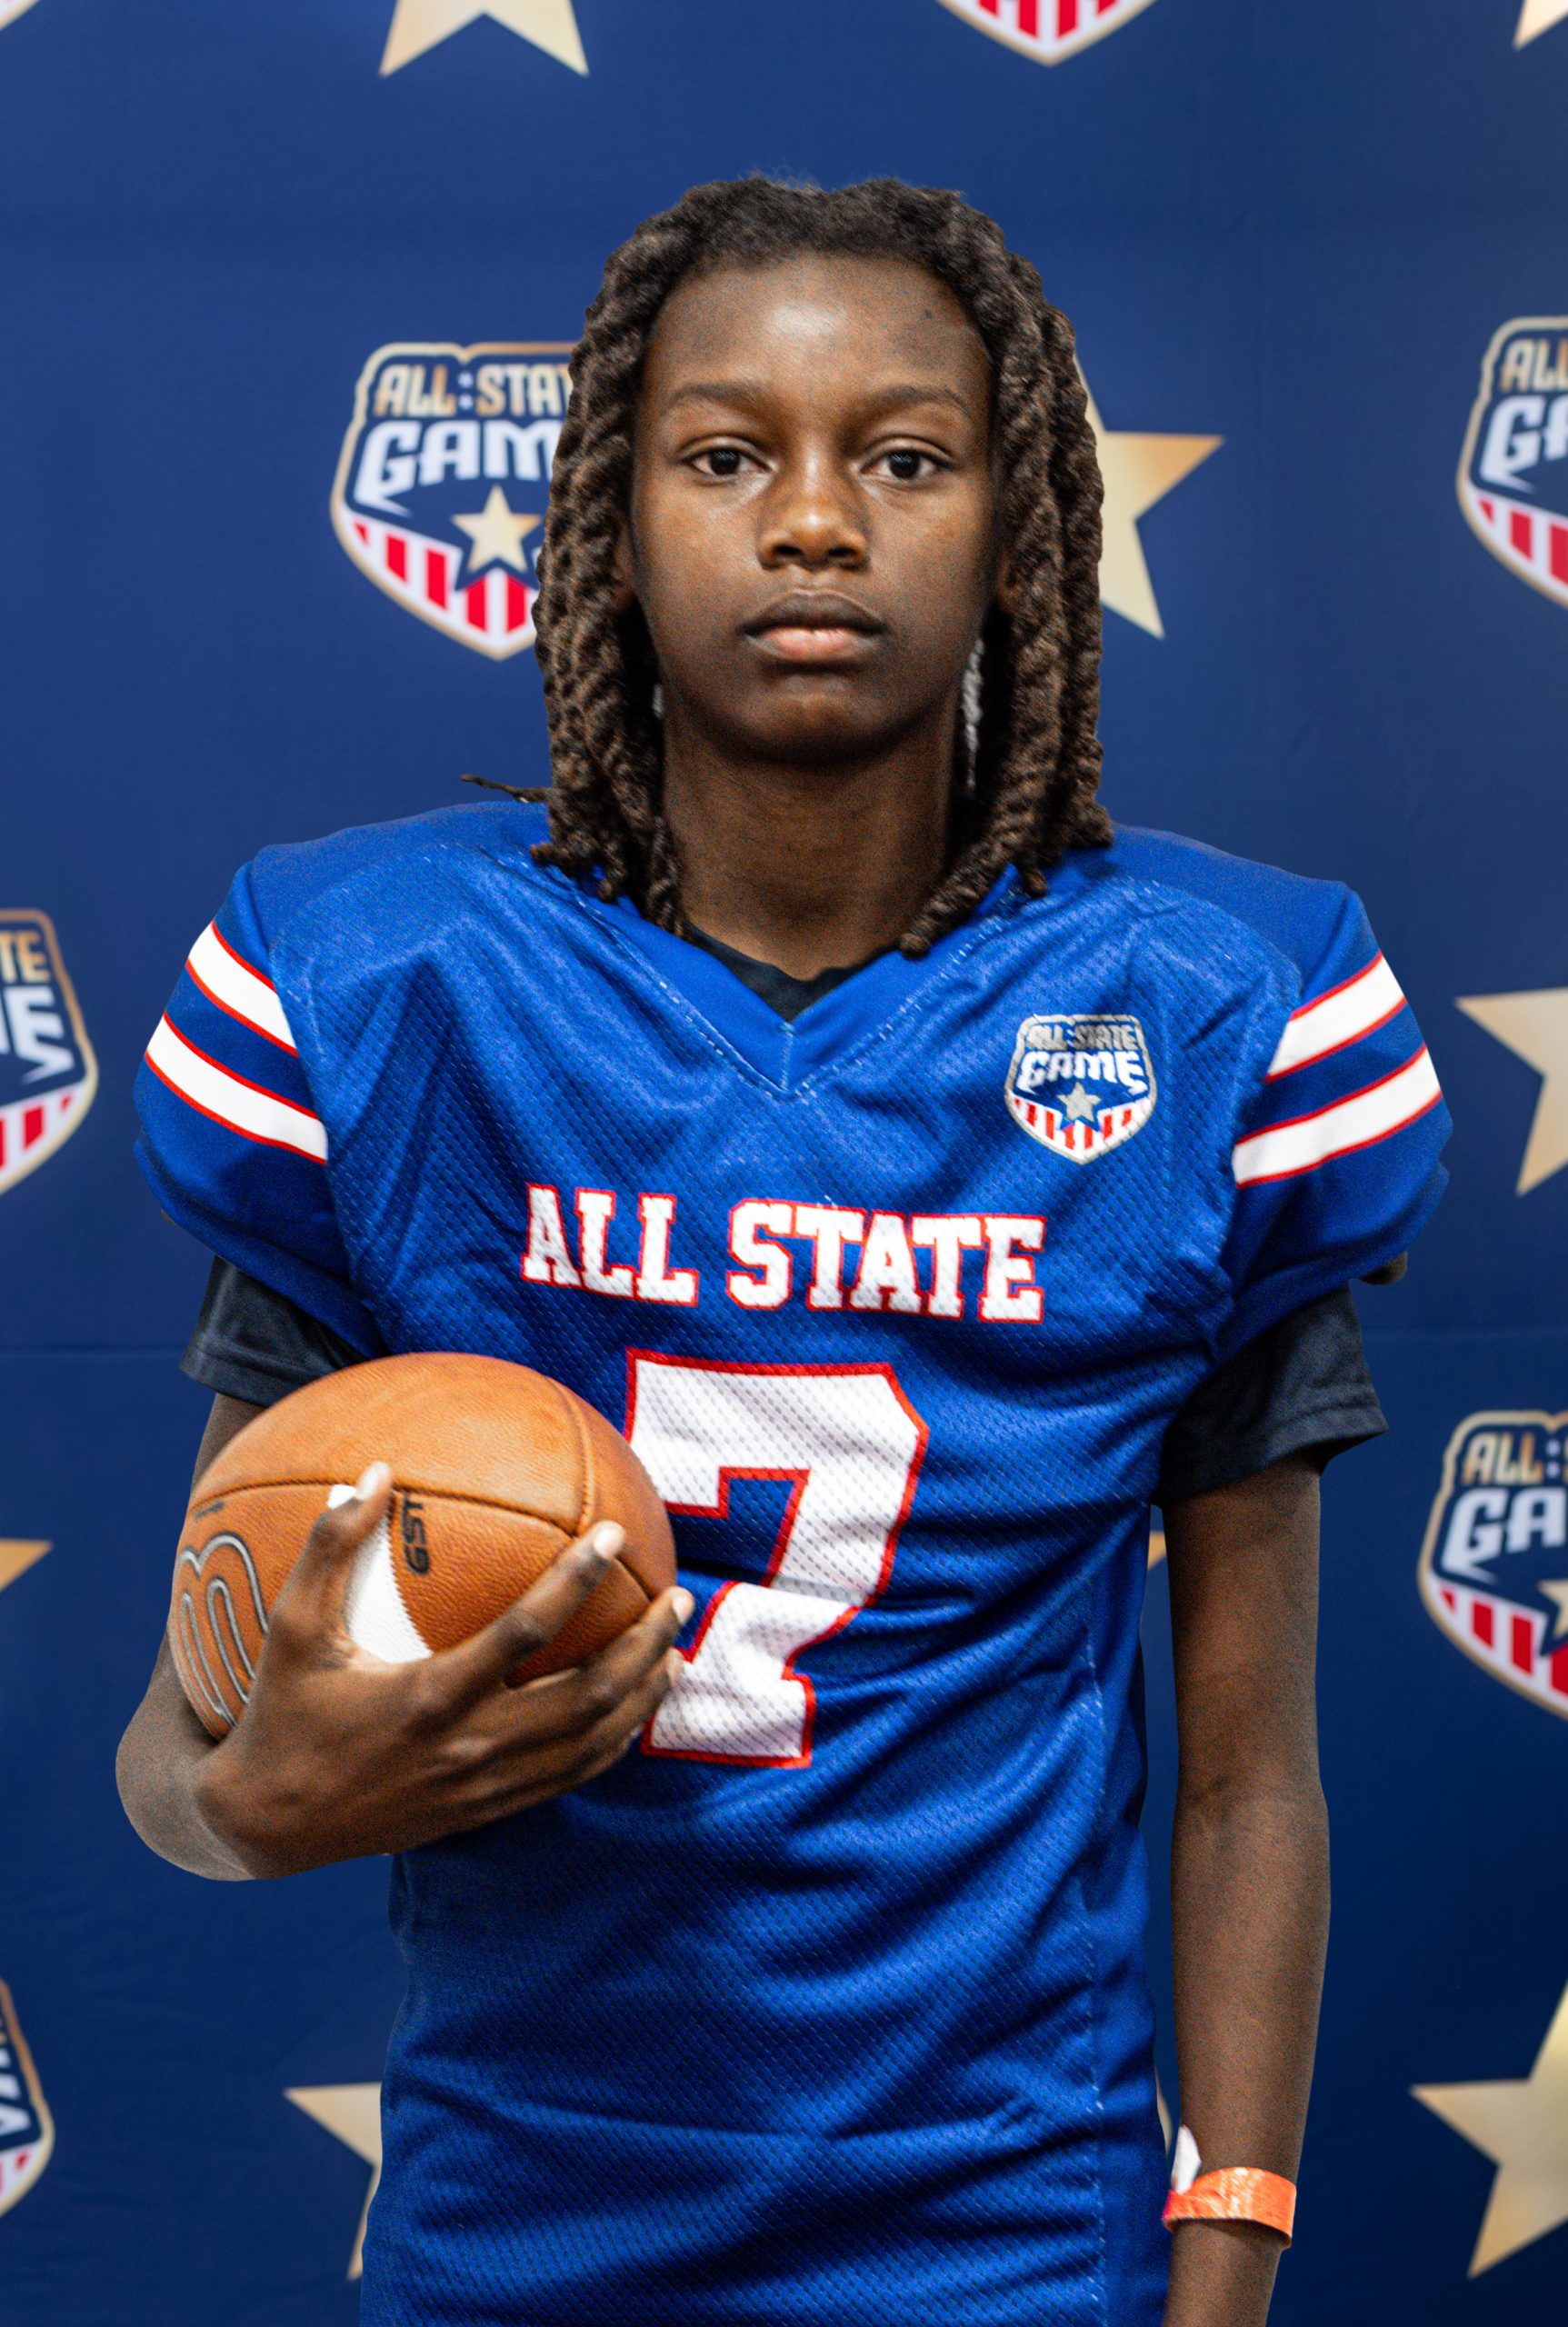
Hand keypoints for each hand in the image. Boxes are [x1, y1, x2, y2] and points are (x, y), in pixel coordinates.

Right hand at [195, 1463, 691, 1875]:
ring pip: (593, 1742)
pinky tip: (636, 1704)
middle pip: (588, 1697)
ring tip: (676, 1645)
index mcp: (429, 1697)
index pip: (526, 1633)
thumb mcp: (292, 1628)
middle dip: (642, 1644)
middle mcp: (470, 1747)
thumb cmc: (282, 1713)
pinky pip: (573, 1775)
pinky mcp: (490, 1810)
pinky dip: (616, 1739)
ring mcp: (487, 1786)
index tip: (613, 1536)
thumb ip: (330, 1547)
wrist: (270, 1824)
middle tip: (674, 1594)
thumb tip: (375, 1471)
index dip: (576, 1581)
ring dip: (643, 1694)